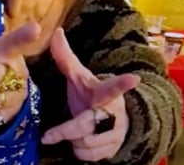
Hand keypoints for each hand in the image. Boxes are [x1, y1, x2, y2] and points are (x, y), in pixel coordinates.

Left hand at [41, 28, 139, 160]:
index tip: (134, 78)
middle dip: (67, 131)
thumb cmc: (91, 95)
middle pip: (87, 126)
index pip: (113, 87)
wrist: (112, 120)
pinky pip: (88, 157)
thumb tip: (55, 31)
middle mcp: (114, 112)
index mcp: (106, 92)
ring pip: (85, 144)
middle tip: (49, 136)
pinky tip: (82, 142)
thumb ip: (65, 57)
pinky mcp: (114, 149)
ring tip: (75, 130)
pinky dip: (79, 152)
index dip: (122, 83)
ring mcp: (116, 132)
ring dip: (73, 140)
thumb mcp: (78, 77)